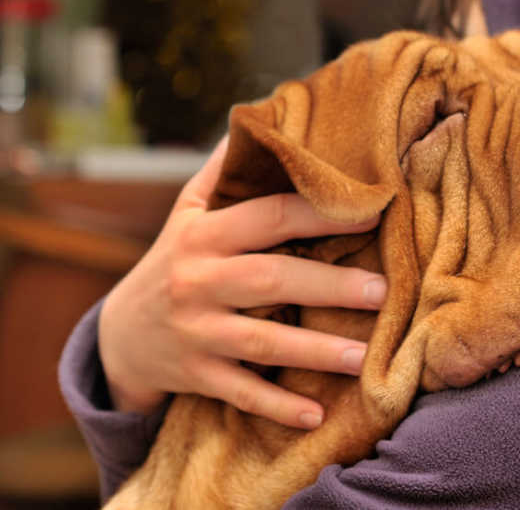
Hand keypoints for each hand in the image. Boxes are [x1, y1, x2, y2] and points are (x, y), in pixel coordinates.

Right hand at [98, 137, 386, 428]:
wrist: (121, 333)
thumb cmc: (175, 259)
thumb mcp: (189, 211)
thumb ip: (226, 172)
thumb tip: (262, 118)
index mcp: (205, 234)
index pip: (268, 215)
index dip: (320, 213)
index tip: (372, 212)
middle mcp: (199, 281)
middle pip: (270, 279)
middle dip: (328, 284)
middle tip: (383, 290)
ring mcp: (197, 332)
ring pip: (260, 340)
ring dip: (313, 349)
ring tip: (363, 356)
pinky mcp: (197, 374)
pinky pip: (240, 391)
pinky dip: (276, 405)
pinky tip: (316, 414)